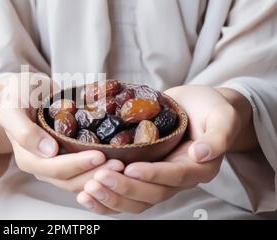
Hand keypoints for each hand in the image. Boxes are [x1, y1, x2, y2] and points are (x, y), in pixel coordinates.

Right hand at [0, 73, 124, 191]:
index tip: (100, 155)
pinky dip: (101, 170)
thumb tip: (49, 151)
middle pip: (70, 180)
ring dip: (101, 176)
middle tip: (119, 164)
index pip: (55, 168)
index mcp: (27, 158)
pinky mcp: (68, 159)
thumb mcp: (13, 106)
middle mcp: (41, 166)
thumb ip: (24, 130)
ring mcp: (55, 165)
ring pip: (80, 180)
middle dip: (95, 174)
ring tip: (123, 165)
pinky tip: (118, 163)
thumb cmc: (17, 94)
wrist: (22, 91)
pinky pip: (85, 171)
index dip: (78, 164)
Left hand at [77, 85, 241, 213]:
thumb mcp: (222, 116)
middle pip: (151, 194)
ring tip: (88, 189)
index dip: (152, 174)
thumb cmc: (210, 108)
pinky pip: (125, 194)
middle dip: (124, 189)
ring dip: (111, 197)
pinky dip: (106, 198)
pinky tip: (86, 194)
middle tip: (99, 178)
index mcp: (198, 168)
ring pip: (136, 200)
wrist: (198, 107)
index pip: (174, 176)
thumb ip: (218, 135)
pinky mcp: (143, 174)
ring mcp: (159, 179)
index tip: (129, 168)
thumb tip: (202, 153)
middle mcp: (177, 179)